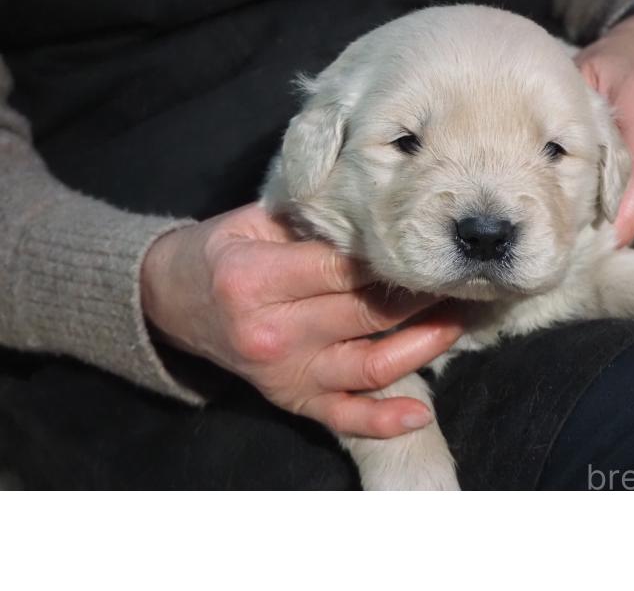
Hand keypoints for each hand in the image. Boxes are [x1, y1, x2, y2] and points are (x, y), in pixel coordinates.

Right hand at [140, 203, 461, 437]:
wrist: (171, 300)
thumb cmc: (218, 253)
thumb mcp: (252, 220)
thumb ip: (309, 219)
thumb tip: (374, 215)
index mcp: (256, 281)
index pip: (342, 268)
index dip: (391, 257)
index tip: (427, 243)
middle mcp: (272, 333)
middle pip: (365, 313)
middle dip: (420, 293)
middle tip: (460, 273)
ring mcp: (284, 373)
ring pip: (370, 363)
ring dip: (423, 344)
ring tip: (458, 317)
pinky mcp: (291, 398)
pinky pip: (343, 416)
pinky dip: (383, 420)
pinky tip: (421, 413)